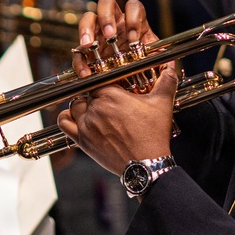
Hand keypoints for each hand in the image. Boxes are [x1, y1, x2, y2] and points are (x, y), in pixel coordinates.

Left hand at [58, 0, 174, 173]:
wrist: (146, 164)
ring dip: (82, 105)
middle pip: (87, 92)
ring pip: (75, 105)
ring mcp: (87, 124)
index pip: (99, 79)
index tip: (112, 88)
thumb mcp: (162, 104)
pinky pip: (64, 122)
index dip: (106, 83)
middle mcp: (96, 107)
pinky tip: (76, 117)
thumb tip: (170, 69)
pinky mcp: (82, 139)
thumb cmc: (153, 135)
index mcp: (111, 94)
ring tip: (95, 110)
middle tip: (109, 103)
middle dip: (97, 96)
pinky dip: (67, 117)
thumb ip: (166, 82)